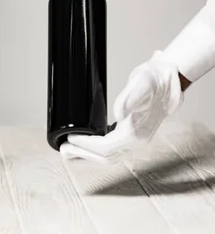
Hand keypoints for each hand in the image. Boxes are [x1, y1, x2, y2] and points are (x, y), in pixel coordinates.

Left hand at [60, 51, 183, 163]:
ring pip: (110, 156)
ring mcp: (137, 139)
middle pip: (106, 157)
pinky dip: (97, 149)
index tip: (70, 138)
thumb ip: (129, 98)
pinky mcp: (134, 134)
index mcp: (137, 134)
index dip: (85, 145)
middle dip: (83, 154)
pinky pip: (113, 149)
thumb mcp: (142, 82)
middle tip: (63, 149)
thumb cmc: (156, 79)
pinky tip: (87, 143)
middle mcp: (138, 141)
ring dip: (88, 155)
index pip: (106, 148)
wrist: (171, 78)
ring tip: (70, 150)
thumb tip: (118, 113)